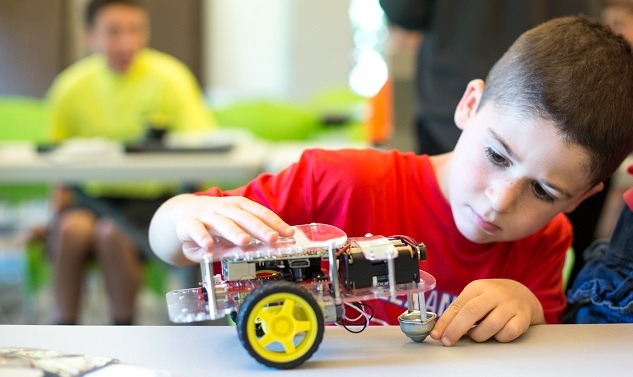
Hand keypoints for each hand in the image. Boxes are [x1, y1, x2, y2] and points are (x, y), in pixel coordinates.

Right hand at [172, 195, 294, 247]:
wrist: (181, 212)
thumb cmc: (213, 221)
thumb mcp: (233, 223)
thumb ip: (248, 233)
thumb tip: (270, 244)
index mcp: (239, 206)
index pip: (260, 212)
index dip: (275, 222)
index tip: (288, 233)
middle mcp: (224, 207)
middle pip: (244, 217)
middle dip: (259, 228)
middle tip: (272, 238)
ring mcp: (206, 215)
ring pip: (222, 223)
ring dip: (234, 232)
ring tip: (245, 241)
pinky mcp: (189, 224)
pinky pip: (196, 230)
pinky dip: (202, 237)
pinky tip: (208, 247)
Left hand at [430, 279, 544, 345]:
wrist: (522, 294)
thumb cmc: (492, 299)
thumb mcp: (474, 297)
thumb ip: (459, 312)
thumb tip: (440, 330)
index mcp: (477, 287)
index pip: (457, 305)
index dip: (445, 322)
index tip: (436, 335)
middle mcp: (494, 293)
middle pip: (472, 312)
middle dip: (457, 329)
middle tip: (448, 341)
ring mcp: (510, 305)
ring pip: (490, 325)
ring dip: (479, 335)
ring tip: (477, 334)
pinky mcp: (523, 317)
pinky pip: (508, 333)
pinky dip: (499, 338)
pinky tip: (497, 333)